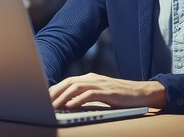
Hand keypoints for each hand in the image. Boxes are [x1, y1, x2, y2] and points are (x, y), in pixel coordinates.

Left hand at [49, 72, 166, 109]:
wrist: (140, 93)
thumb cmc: (119, 96)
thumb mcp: (100, 94)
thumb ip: (85, 95)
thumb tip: (67, 103)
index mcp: (89, 78)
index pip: (67, 81)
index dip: (54, 89)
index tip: (43, 98)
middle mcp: (93, 78)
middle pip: (68, 82)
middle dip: (54, 92)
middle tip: (43, 102)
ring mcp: (100, 84)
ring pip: (76, 87)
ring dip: (63, 96)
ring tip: (54, 105)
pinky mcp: (108, 91)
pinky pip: (89, 94)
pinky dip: (78, 99)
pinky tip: (71, 106)